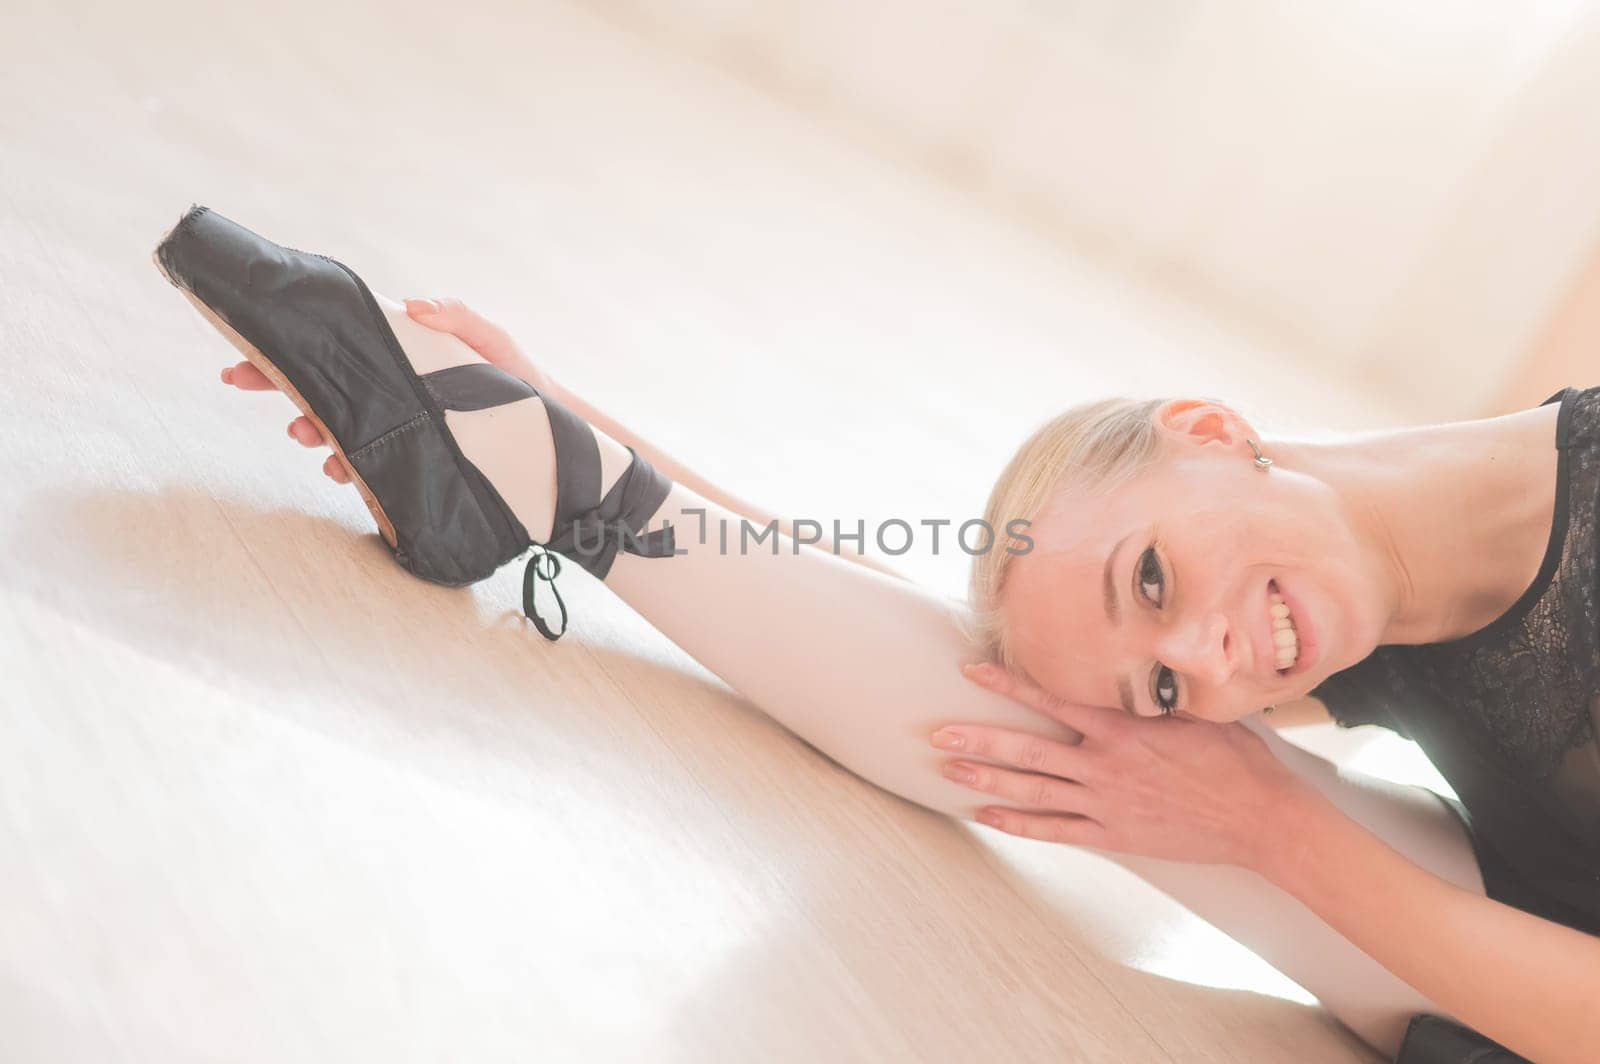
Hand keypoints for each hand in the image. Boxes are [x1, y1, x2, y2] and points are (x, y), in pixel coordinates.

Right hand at [217, 298, 554, 483]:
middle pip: (317, 383)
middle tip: (237, 380)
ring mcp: (392, 425)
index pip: (334, 343)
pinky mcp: (406, 459)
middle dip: (275, 382)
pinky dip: (347, 468)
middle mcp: (387, 389)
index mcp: (397, 354)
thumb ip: (459, 319)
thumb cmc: (517, 376)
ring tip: (302, 433)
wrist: (547, 430)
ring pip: (334, 426)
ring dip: (310, 428)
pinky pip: (365, 465)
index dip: (287, 342)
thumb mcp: (493, 342)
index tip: (247, 342)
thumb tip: (414, 303)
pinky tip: (338, 469)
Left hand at [933, 663, 1313, 869]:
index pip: (1053, 698)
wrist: (1261, 818)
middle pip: (1028, 750)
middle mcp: (1106, 764)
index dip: (1009, 684)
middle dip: (979, 740)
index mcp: (1124, 727)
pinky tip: (989, 817)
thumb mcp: (1197, 708)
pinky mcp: (1114, 834)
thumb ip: (1154, 688)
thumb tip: (1132, 652)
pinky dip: (1020, 824)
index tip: (972, 670)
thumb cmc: (1235, 759)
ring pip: (1034, 791)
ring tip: (948, 771)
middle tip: (937, 734)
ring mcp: (1107, 802)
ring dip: (987, 780)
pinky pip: (1057, 830)